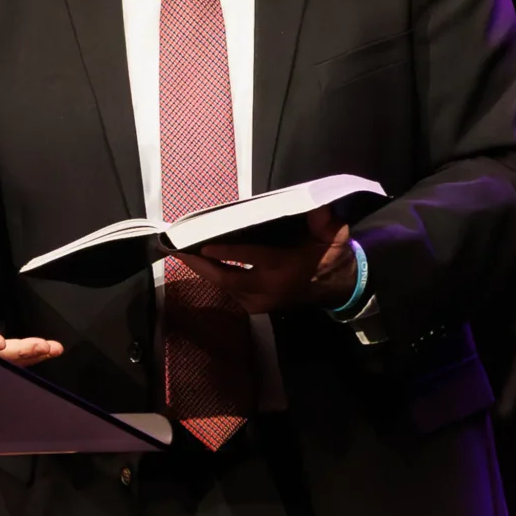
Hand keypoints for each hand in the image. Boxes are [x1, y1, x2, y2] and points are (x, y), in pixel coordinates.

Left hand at [174, 207, 356, 315]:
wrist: (338, 287)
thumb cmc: (331, 256)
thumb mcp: (334, 236)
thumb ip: (325, 222)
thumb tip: (317, 208)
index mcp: (284, 268)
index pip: (251, 259)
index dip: (227, 253)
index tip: (204, 245)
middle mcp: (270, 288)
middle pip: (228, 279)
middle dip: (200, 265)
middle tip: (177, 251)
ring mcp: (263, 301)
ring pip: (226, 288)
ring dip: (203, 271)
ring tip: (181, 255)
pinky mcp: (258, 307)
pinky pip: (230, 293)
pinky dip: (215, 279)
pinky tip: (200, 265)